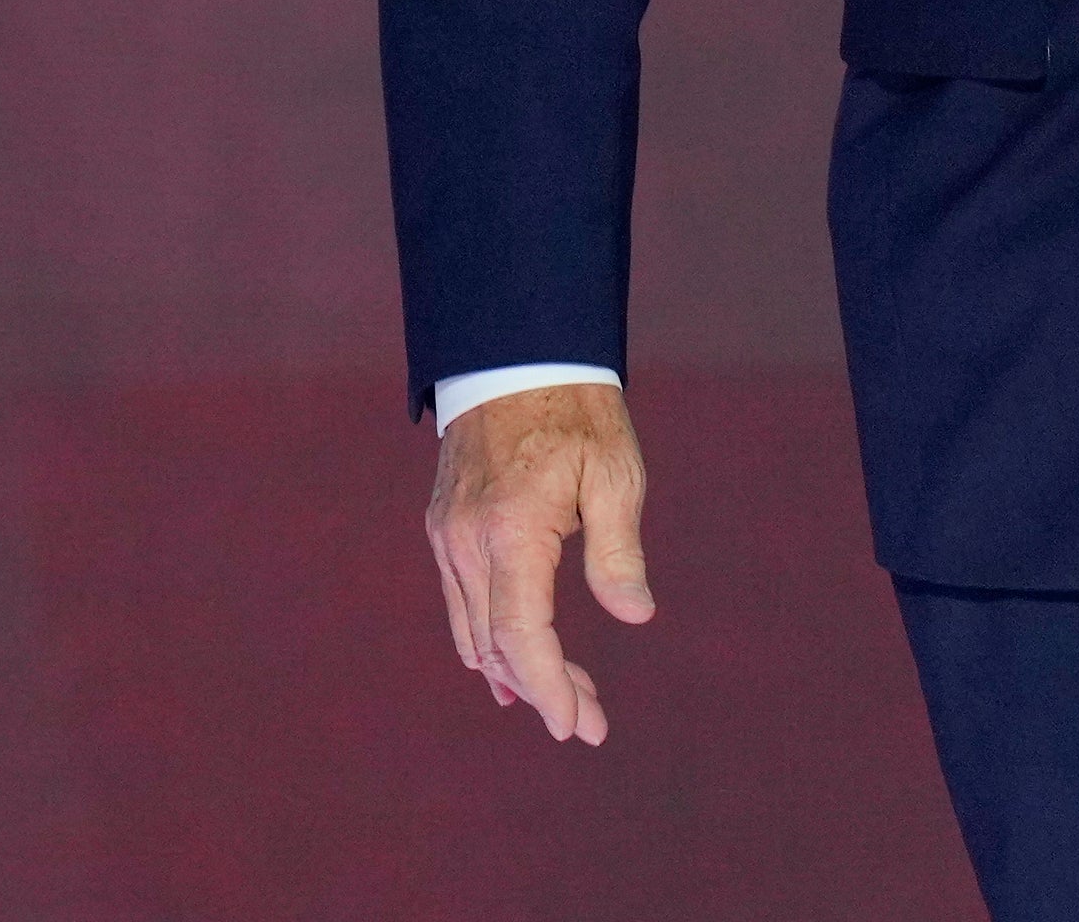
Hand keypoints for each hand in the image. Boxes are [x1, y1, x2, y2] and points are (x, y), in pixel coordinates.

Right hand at [424, 379, 652, 742]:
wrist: (515, 353)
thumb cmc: (577, 412)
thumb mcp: (615, 474)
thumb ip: (619, 550)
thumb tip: (636, 615)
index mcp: (512, 532)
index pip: (522, 638)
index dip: (550, 688)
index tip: (577, 725)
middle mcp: (466, 543)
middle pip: (496, 646)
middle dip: (541, 691)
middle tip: (586, 722)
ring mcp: (447, 536)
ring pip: (472, 632)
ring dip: (512, 672)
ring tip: (560, 700)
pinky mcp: (443, 527)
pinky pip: (461, 603)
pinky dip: (486, 640)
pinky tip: (510, 663)